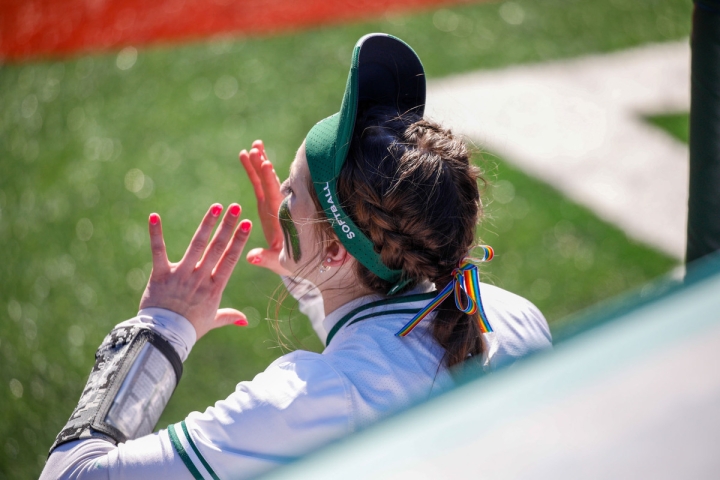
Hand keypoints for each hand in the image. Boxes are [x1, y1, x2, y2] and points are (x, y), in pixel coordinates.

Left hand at [139, 203, 252, 339]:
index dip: (239, 240)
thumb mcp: (212, 321)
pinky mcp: (160, 275)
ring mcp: (181, 275)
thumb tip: (245, 320)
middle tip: (235, 207)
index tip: (246, 223)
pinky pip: (158, 251)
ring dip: (207, 224)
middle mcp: (200, 278)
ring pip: (197, 245)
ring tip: (216, 207)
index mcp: (214, 288)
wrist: (164, 338)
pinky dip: (156, 233)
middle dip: (228, 226)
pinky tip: (154, 216)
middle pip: (217, 247)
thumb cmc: (189, 330)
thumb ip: (228, 316)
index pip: (230, 259)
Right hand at [239, 140, 290, 275]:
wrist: (304, 261)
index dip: (269, 180)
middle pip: (270, 182)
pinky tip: (251, 155)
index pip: (274, 195)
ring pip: (268, 179)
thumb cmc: (294, 264)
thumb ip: (267, 259)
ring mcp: (277, 203)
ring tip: (254, 145)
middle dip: (262, 165)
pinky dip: (257, 170)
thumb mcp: (280, 263)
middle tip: (256, 148)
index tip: (265, 164)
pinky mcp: (272, 203)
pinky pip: (264, 183)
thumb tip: (251, 257)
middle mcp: (280, 207)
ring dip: (260, 162)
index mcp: (282, 217)